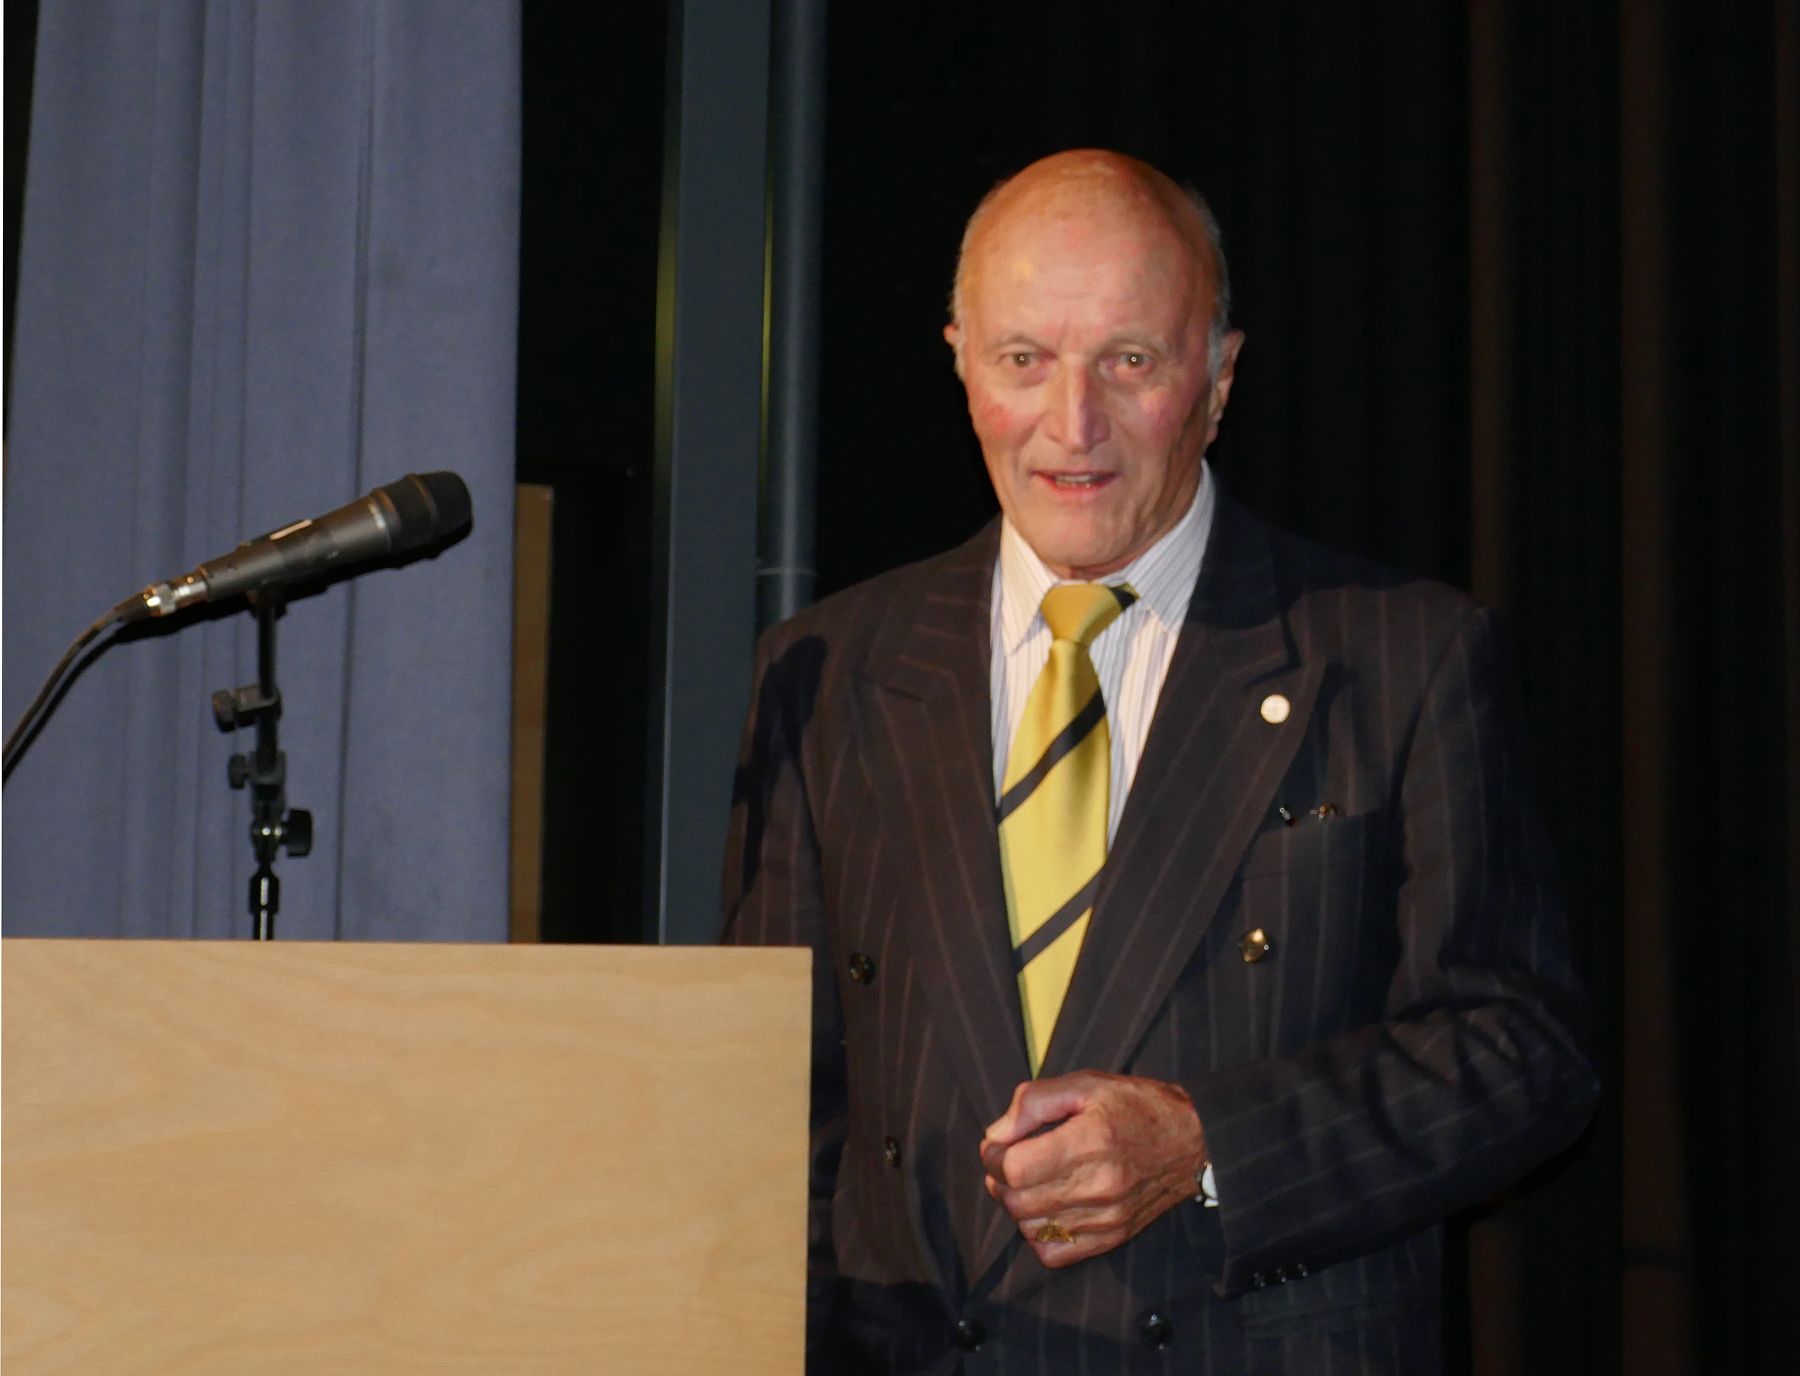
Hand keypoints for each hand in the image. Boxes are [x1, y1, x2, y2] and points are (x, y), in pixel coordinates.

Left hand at [979, 1070, 1207, 1268]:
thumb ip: (1034, 1102)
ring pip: (1031, 1228)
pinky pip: (1055, 1254)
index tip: (997, 1145)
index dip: (993, 1156)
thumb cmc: (1137, 1106)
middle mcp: (1099, 1186)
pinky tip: (1047, 1209)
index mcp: (1090, 1142)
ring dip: (1017, 1206)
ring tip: (1029, 1182)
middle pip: (1018, 1201)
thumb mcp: (1086, 1084)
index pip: (1015, 1168)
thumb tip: (995, 1135)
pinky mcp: (1113, 1237)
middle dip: (999, 1180)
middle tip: (1008, 1161)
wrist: (1194, 1140)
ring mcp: (1106, 1217)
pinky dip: (1039, 1234)